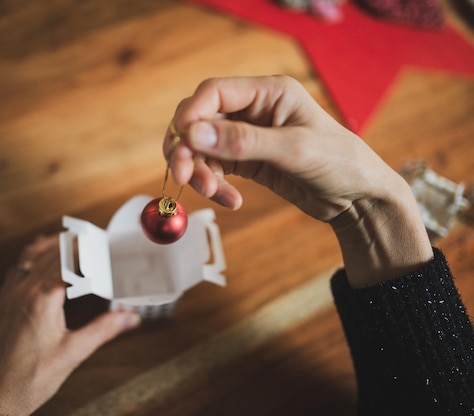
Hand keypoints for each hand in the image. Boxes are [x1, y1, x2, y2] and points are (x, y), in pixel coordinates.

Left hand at [0, 235, 140, 415]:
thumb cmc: (29, 380)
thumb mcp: (73, 354)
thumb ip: (103, 330)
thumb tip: (130, 317)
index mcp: (42, 299)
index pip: (69, 261)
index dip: (88, 250)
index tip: (105, 244)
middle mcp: (22, 291)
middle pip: (51, 253)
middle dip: (74, 243)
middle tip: (94, 238)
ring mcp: (8, 296)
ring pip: (29, 256)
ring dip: (51, 245)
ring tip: (69, 239)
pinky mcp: (0, 305)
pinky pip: (15, 269)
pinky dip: (30, 257)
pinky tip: (37, 258)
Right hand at [167, 75, 432, 286]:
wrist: (358, 199)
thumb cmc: (339, 163)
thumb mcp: (294, 150)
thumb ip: (243, 142)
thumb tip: (192, 134)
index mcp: (269, 92)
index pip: (214, 93)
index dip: (191, 114)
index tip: (179, 141)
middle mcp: (254, 110)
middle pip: (200, 121)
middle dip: (188, 149)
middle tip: (185, 176)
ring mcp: (248, 136)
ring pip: (203, 148)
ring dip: (200, 171)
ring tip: (214, 195)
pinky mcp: (246, 161)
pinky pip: (215, 169)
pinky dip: (215, 185)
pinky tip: (231, 201)